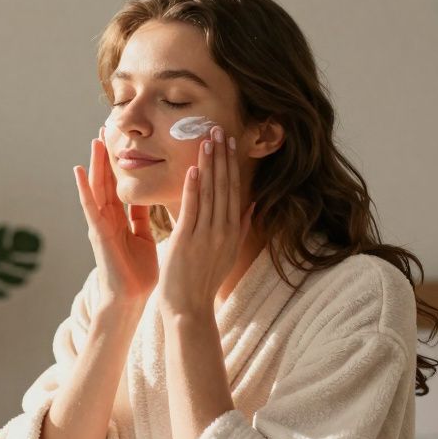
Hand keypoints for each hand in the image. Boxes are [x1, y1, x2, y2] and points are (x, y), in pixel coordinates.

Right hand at [73, 127, 157, 310]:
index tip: (122, 139)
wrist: (131, 299)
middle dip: (106, 155)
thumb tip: (149, 198)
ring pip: (97, 187)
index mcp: (121, 219)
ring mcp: (100, 224)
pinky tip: (78, 171)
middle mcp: (108, 218)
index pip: (119, 184)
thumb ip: (142, 218)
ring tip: (95, 140)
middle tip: (106, 127)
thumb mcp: (144, 237)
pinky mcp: (97, 233)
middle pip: (106, 180)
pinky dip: (84, 189)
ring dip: (95, 164)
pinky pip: (89, 206)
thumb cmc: (138, 273)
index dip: (120, 162)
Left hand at [159, 125, 255, 319]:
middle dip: (222, 157)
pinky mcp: (187, 241)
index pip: (234, 190)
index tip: (230, 142)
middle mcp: (223, 230)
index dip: (232, 164)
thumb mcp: (228, 253)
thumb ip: (240, 228)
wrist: (189, 309)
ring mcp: (206, 235)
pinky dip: (194, 188)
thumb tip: (250, 205)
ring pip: (210, 193)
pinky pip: (192, 209)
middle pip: (225, 186)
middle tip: (219, 129)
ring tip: (207, 140)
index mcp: (232, 231)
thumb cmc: (203, 282)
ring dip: (209, 165)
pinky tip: (194, 169)